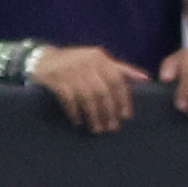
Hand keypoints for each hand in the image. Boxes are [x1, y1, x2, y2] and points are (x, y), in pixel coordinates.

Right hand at [31, 45, 149, 133]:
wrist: (41, 59)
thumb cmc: (76, 62)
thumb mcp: (98, 60)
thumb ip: (120, 69)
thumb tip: (146, 79)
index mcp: (100, 58)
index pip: (117, 80)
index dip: (123, 99)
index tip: (126, 116)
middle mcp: (87, 63)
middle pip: (102, 91)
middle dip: (109, 111)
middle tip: (112, 127)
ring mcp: (70, 71)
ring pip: (87, 97)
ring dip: (93, 115)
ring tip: (97, 128)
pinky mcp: (55, 80)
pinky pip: (69, 100)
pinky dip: (75, 112)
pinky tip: (78, 122)